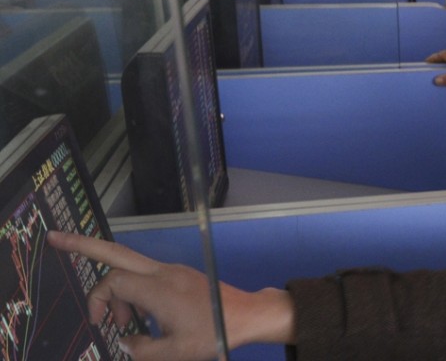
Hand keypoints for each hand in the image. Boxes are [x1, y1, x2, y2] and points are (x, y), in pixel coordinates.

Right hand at [47, 231, 294, 360]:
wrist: (247, 316)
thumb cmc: (214, 333)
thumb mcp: (174, 352)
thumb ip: (140, 349)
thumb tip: (121, 343)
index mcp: (159, 289)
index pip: (112, 282)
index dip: (98, 301)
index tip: (101, 323)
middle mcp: (163, 272)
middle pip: (116, 252)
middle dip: (84, 244)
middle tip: (56, 237)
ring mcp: (172, 270)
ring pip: (130, 267)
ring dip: (117, 290)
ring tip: (127, 324)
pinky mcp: (180, 275)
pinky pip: (146, 276)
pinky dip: (134, 292)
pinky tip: (142, 318)